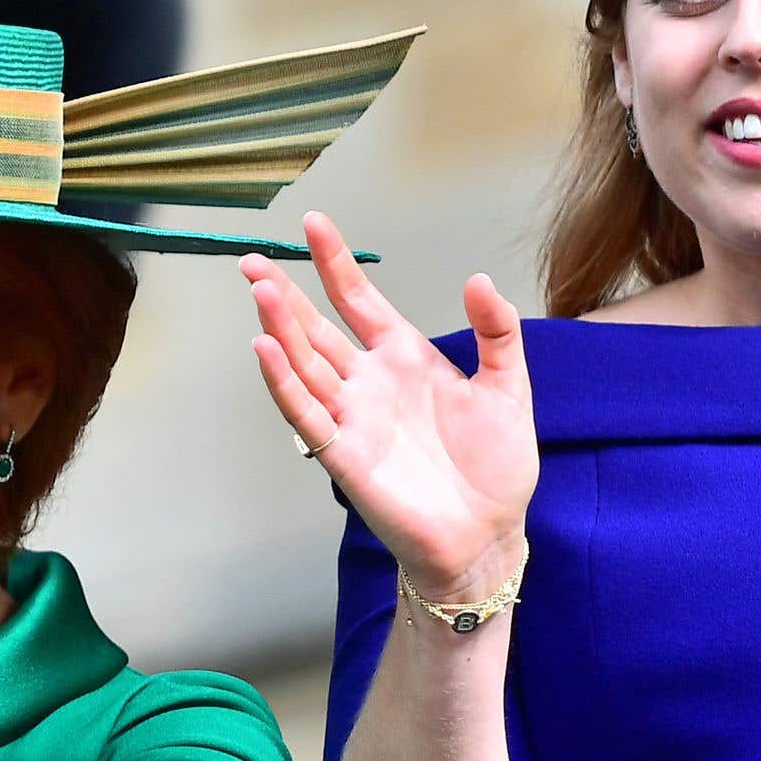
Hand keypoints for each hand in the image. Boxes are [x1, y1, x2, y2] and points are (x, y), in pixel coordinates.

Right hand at [242, 211, 537, 595]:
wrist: (487, 536)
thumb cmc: (496, 468)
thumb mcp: (508, 388)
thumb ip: (498, 333)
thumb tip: (480, 279)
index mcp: (406, 359)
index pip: (361, 300)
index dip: (336, 264)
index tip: (314, 225)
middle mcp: (370, 382)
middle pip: (317, 328)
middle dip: (284, 294)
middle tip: (252, 262)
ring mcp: (353, 417)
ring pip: (305, 363)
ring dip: (281, 328)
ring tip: (261, 291)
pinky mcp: (343, 454)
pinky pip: (306, 412)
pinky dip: (284, 382)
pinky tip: (266, 349)